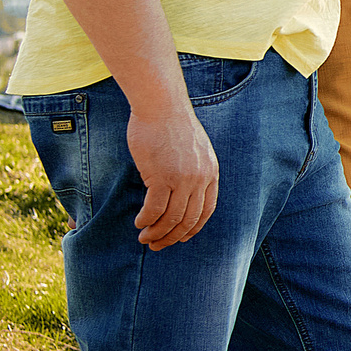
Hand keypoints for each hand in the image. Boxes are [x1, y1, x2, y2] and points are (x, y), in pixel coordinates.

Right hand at [128, 99, 219, 248]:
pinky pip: (154, 209)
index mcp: (211, 173)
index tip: (180, 237)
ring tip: (145, 238)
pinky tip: (139, 223)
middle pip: (189, 220)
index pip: (206, 211)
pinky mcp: (161, 176)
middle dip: (172, 237)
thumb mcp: (194, 150)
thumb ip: (193, 171)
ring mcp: (182, 179)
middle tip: (157, 245)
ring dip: (157, 233)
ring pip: (171, 218)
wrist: (161, 105)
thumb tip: (181, 193)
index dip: (193, 229)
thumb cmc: (171, 125)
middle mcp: (200, 179)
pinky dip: (146, 220)